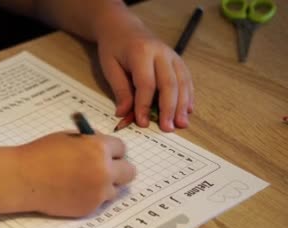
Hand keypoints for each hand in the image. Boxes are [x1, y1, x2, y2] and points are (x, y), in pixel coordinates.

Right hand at [17, 132, 135, 216]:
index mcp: (98, 148)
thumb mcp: (68, 138)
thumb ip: (90, 141)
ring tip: (84, 181)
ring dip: (105, 185)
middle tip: (106, 169)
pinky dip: (91, 197)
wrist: (24, 179)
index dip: (112, 150)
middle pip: (129, 171)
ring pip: (116, 189)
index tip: (106, 153)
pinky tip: (74, 191)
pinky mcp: (90, 208)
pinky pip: (100, 202)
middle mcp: (104, 171)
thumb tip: (103, 146)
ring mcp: (98, 192)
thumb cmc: (40, 155)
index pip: (122, 148)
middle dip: (119, 168)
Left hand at [96, 14, 193, 131]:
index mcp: (141, 52)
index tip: (143, 123)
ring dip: (183, 105)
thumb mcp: (110, 67)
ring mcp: (172, 56)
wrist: (124, 28)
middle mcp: (161, 53)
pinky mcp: (178, 61)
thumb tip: (124, 114)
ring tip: (181, 124)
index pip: (146, 83)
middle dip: (169, 108)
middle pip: (169, 84)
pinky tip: (188, 111)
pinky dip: (189, 96)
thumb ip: (120, 90)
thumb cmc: (114, 48)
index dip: (145, 105)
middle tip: (167, 128)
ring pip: (182, 82)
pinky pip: (186, 79)